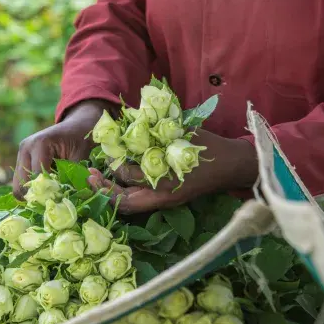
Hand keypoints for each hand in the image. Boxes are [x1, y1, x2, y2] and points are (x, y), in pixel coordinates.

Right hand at [13, 99, 117, 198]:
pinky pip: (22, 180)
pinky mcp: (22, 160)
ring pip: (18, 184)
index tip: (61, 199)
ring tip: (51, 196)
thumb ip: (74, 175)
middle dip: (37, 195)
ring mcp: (21, 153)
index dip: (48, 192)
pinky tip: (47, 189)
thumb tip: (71, 197)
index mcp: (40, 144)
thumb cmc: (80, 139)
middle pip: (21, 183)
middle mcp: (25, 148)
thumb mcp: (81, 156)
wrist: (75, 125)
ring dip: (34, 192)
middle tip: (54, 201)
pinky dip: (33, 188)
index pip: (37, 176)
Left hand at [87, 129, 257, 213]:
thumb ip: (159, 130)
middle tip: (90, 175)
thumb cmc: (209, 148)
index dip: (116, 165)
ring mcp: (165, 201)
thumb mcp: (183, 135)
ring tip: (96, 180)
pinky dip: (124, 194)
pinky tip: (115, 182)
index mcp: (168, 180)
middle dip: (104, 189)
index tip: (106, 154)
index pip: (132, 176)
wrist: (233, 167)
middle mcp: (164, 196)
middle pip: (125, 201)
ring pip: (130, 206)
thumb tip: (132, 118)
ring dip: (111, 194)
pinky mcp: (166, 201)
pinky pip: (139, 203)